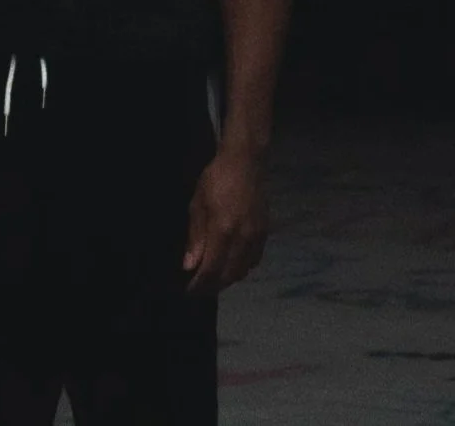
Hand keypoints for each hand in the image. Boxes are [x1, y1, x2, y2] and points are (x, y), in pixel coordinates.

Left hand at [183, 146, 268, 296]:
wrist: (246, 161)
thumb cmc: (216, 179)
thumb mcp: (197, 205)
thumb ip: (195, 238)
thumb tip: (189, 266)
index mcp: (223, 230)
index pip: (211, 269)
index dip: (199, 285)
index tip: (188, 292)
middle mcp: (243, 238)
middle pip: (229, 275)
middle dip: (212, 287)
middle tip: (198, 290)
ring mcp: (257, 236)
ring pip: (243, 271)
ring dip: (227, 279)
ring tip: (212, 280)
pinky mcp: (265, 233)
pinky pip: (254, 260)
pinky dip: (242, 268)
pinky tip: (231, 265)